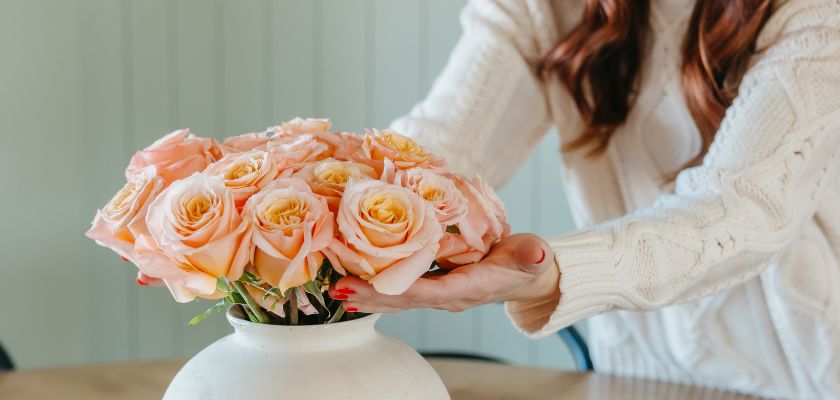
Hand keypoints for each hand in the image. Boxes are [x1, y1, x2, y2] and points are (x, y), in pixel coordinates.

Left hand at [328, 233, 560, 312]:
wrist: (527, 275)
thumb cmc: (528, 261)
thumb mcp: (534, 255)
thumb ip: (533, 255)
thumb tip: (538, 254)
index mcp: (471, 288)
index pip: (433, 291)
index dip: (404, 289)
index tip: (375, 284)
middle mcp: (450, 296)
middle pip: (406, 299)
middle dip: (373, 296)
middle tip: (341, 290)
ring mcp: (440, 294)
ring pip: (399, 298)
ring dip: (369, 296)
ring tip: (338, 292)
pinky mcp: (434, 287)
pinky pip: (402, 290)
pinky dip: (378, 288)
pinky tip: (355, 287)